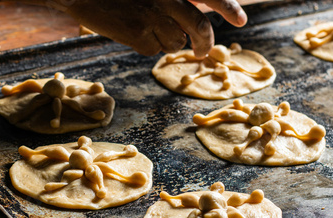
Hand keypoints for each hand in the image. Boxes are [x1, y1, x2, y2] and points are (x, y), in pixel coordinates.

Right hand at [60, 0, 246, 56]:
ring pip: (176, 43)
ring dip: (168, 43)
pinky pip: (154, 50)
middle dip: (204, 45)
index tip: (241, 20)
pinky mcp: (137, 36)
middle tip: (203, 52)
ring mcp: (151, 18)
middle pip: (198, 29)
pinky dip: (148, 46)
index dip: (228, 7)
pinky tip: (134, 33)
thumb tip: (200, 15)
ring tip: (149, 30)